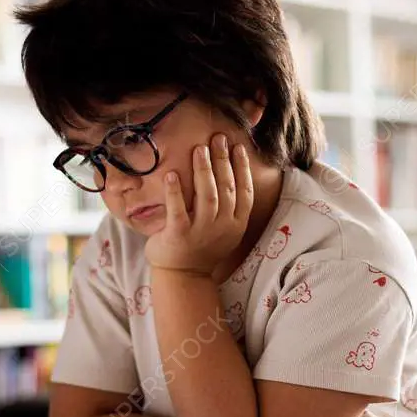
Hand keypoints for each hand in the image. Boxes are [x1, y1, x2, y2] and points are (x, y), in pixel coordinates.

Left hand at [144, 133, 254, 275]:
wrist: (183, 277)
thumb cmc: (202, 248)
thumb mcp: (225, 230)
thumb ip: (230, 207)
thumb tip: (230, 171)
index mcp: (236, 224)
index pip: (244, 191)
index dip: (242, 167)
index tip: (238, 146)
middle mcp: (222, 227)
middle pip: (226, 188)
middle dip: (223, 161)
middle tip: (218, 138)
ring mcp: (201, 232)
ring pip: (208, 195)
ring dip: (204, 170)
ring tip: (199, 149)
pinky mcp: (179, 235)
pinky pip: (177, 210)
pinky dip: (175, 191)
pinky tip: (171, 174)